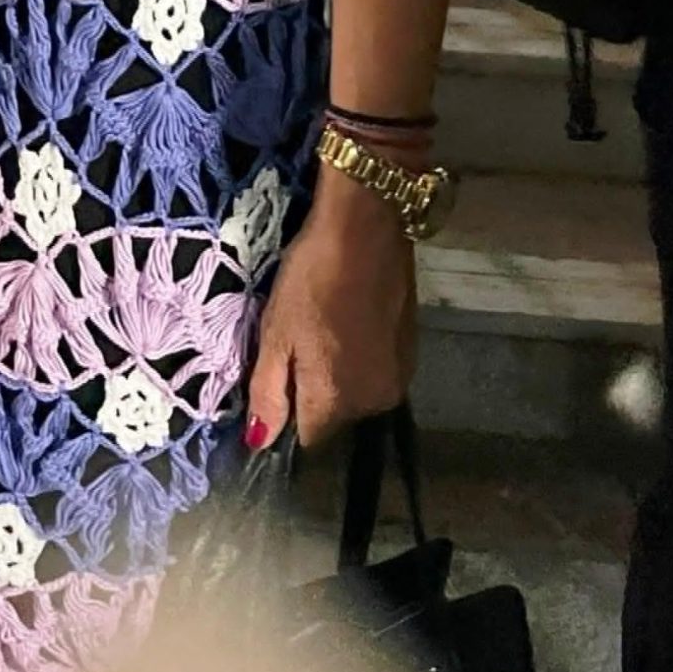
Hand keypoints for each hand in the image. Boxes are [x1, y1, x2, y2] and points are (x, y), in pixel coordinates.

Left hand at [244, 175, 416, 451]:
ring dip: (337, 373)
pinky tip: (348, 319)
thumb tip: (260, 442)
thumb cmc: (312, 279)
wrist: (366, 228)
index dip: (287, 410)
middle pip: (333, 416)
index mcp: (339, 401)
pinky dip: (360, 356)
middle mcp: (376, 402)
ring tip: (322, 325)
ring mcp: (400, 377)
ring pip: (355, 394)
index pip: (307, 438)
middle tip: (296, 339)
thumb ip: (269, 392)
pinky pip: (375, 372)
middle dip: (311, 390)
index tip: (276, 374)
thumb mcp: (276, 333)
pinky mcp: (412, 351)